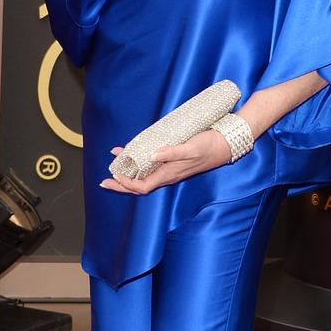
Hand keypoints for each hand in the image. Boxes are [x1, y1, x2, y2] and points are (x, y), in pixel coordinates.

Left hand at [99, 130, 233, 194]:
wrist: (226, 144)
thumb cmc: (209, 146)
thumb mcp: (191, 148)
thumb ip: (172, 152)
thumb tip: (152, 155)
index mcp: (169, 174)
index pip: (142, 186)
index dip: (126, 184)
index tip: (113, 176)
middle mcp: (168, 175)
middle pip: (140, 186)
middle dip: (121, 184)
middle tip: (104, 180)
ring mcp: (171, 169)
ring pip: (145, 177)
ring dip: (128, 174)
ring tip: (114, 165)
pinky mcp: (173, 162)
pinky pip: (152, 167)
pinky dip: (139, 163)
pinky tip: (134, 154)